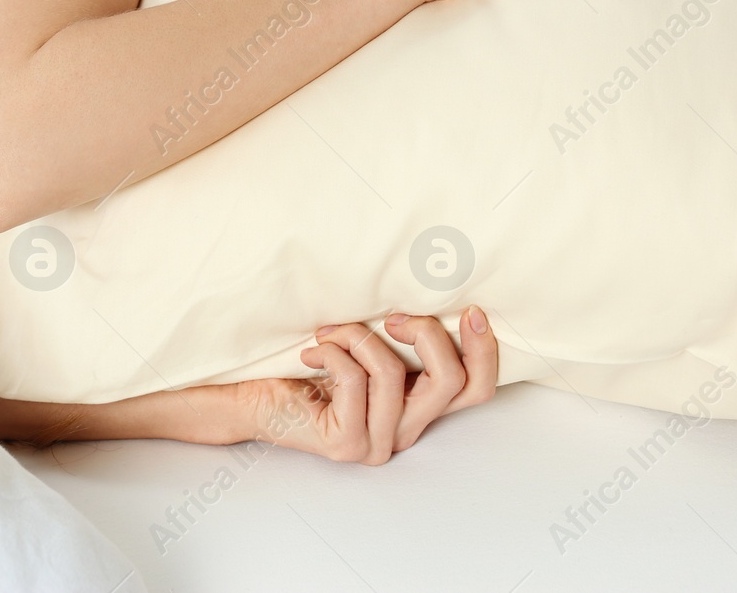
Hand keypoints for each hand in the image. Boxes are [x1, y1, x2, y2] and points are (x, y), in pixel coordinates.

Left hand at [235, 308, 498, 464]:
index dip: (485, 350)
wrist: (251, 394)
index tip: (471, 309)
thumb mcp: (366, 343)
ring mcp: (378, 443)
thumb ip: (401, 336)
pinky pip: (354, 379)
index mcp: (418, 407)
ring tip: (329, 332)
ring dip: (359, 337)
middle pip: (452, 382)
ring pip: (394, 374)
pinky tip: (312, 351)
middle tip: (393, 316)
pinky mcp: (347, 443)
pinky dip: (334, 351)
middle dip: (427, 334)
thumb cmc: (308, 362)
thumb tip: (431, 293)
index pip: (477, 390)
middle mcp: (405, 431)